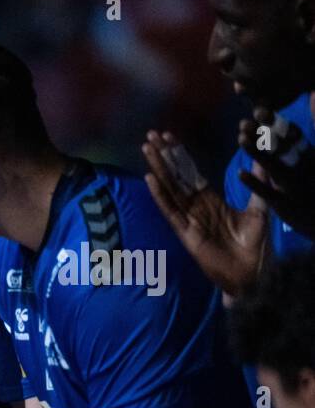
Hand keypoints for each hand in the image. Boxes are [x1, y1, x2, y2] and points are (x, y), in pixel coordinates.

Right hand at [142, 129, 269, 297]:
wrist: (251, 272)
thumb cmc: (254, 245)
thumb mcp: (259, 207)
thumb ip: (256, 182)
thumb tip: (260, 156)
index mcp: (210, 201)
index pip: (190, 172)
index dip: (179, 154)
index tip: (169, 135)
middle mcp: (195, 207)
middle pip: (175, 176)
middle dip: (163, 156)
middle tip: (150, 135)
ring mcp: (188, 219)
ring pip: (169, 189)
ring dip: (157, 168)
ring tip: (146, 149)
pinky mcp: (186, 232)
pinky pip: (170, 210)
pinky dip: (160, 194)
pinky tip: (151, 178)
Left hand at [236, 105, 314, 241]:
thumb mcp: (314, 161)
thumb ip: (307, 136)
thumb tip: (312, 99)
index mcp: (312, 157)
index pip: (294, 136)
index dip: (277, 122)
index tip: (260, 107)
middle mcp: (305, 169)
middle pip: (284, 147)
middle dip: (264, 133)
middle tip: (244, 120)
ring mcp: (296, 188)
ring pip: (276, 167)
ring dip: (259, 152)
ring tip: (240, 138)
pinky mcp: (287, 206)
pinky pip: (270, 194)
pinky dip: (256, 183)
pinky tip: (240, 173)